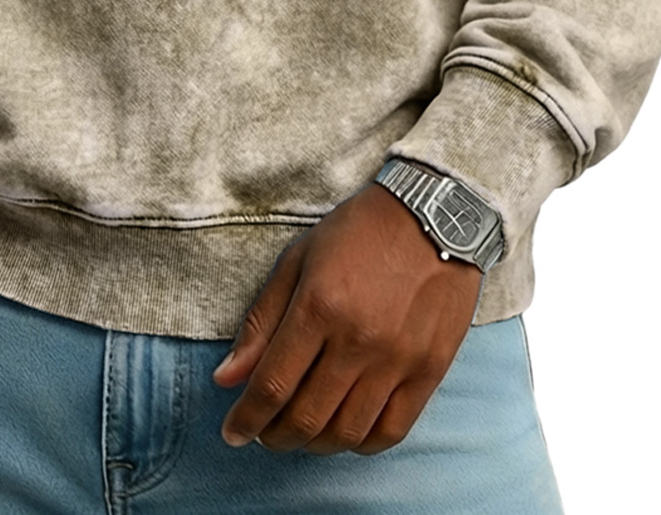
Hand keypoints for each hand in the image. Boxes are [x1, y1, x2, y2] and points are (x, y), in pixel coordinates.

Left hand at [213, 181, 481, 455]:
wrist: (434, 216)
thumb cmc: (357, 233)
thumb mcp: (298, 261)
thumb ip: (261, 322)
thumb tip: (227, 378)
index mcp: (319, 306)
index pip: (272, 385)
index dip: (246, 418)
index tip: (232, 432)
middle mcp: (358, 340)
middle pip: (306, 417)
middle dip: (274, 435)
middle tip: (264, 431)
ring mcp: (397, 360)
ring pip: (346, 432)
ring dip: (314, 444)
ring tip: (301, 432)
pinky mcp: (430, 371)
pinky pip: (391, 431)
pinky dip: (361, 444)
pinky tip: (345, 431)